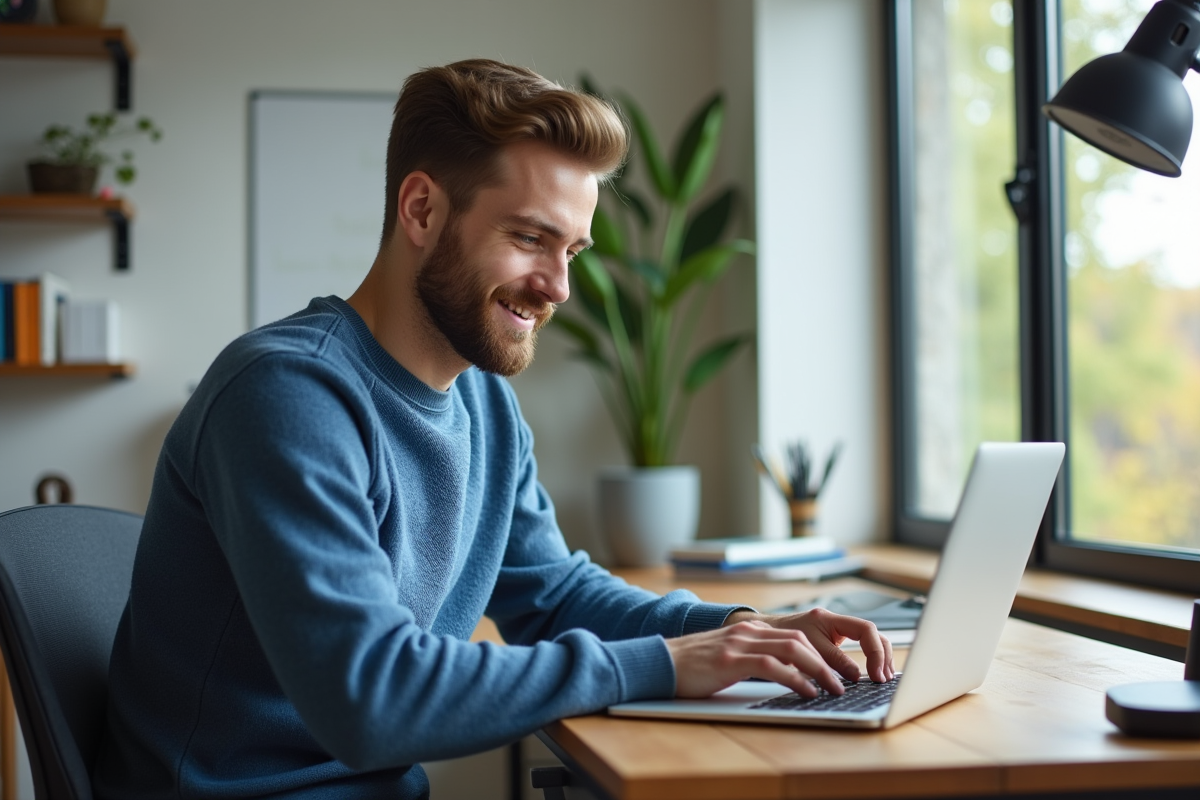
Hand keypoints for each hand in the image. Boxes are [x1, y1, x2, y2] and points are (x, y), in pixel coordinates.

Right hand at [664, 609, 893, 699]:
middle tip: (847, 681)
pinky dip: (794, 677)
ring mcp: (740, 643)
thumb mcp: (730, 658)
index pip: (797, 636)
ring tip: (835, 687)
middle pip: (801, 640)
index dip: (824, 652)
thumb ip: (756, 660)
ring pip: (792, 649)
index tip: (842, 670)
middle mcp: (749, 631)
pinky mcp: (731, 659)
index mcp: (751, 630)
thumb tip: (789, 677)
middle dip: (829, 661)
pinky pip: (771, 665)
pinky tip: (807, 690)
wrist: (660, 662)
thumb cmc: (695, 667)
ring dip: (818, 670)